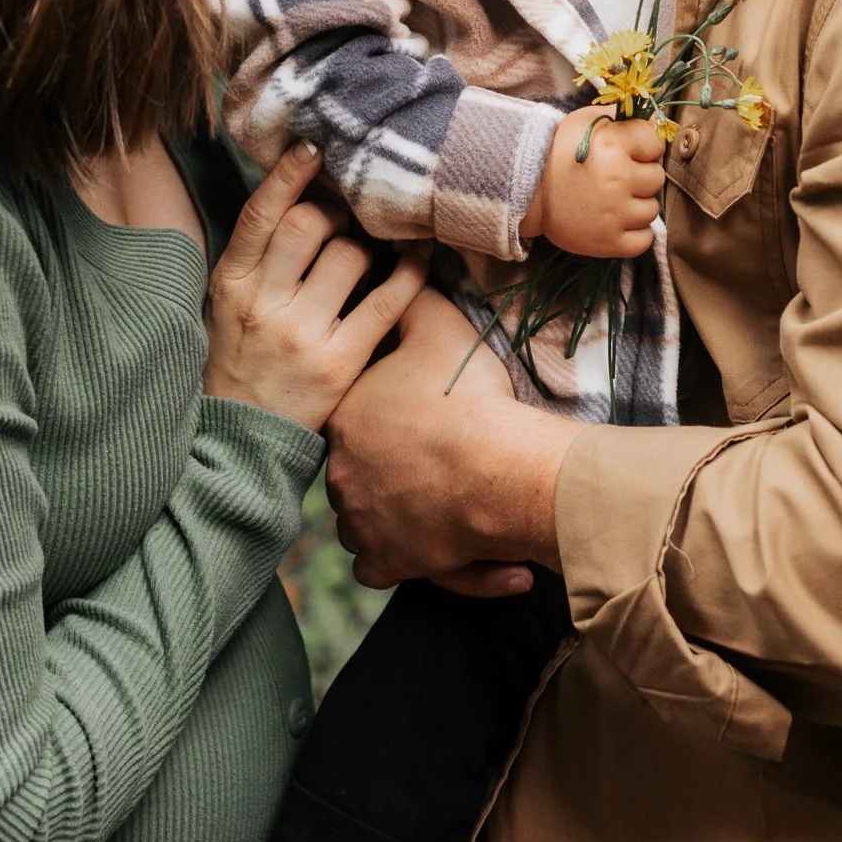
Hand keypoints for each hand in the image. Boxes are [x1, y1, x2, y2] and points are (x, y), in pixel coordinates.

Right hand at [204, 144, 429, 432]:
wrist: (242, 439)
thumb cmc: (239, 357)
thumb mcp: (227, 301)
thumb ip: (256, 254)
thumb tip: (297, 192)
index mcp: (231, 283)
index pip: (261, 214)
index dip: (289, 176)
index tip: (314, 148)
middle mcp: (265, 304)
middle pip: (310, 225)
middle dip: (337, 208)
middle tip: (349, 209)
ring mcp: (303, 334)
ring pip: (351, 255)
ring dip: (369, 240)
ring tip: (372, 243)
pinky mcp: (341, 363)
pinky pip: (386, 302)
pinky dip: (409, 272)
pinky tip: (417, 255)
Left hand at [326, 288, 576, 591]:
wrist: (501, 469)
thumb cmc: (470, 398)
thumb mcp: (439, 327)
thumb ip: (410, 299)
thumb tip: (398, 274)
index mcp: (344, 417)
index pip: (348, 415)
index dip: (381, 413)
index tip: (415, 414)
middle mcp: (339, 473)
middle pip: (353, 469)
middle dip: (387, 467)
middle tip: (435, 458)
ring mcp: (360, 523)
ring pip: (361, 520)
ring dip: (394, 516)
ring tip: (442, 503)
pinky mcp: (387, 563)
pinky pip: (379, 568)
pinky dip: (412, 561)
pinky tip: (452, 548)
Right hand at [522, 106, 665, 255]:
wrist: (525, 192)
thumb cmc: (557, 153)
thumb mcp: (584, 122)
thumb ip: (619, 116)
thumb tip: (653, 119)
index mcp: (611, 145)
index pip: (655, 142)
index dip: (644, 145)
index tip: (630, 150)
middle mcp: (617, 179)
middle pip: (656, 177)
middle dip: (640, 175)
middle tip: (617, 176)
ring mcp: (615, 214)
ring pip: (651, 209)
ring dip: (636, 204)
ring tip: (612, 199)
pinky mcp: (609, 242)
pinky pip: (644, 239)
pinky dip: (635, 232)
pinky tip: (617, 221)